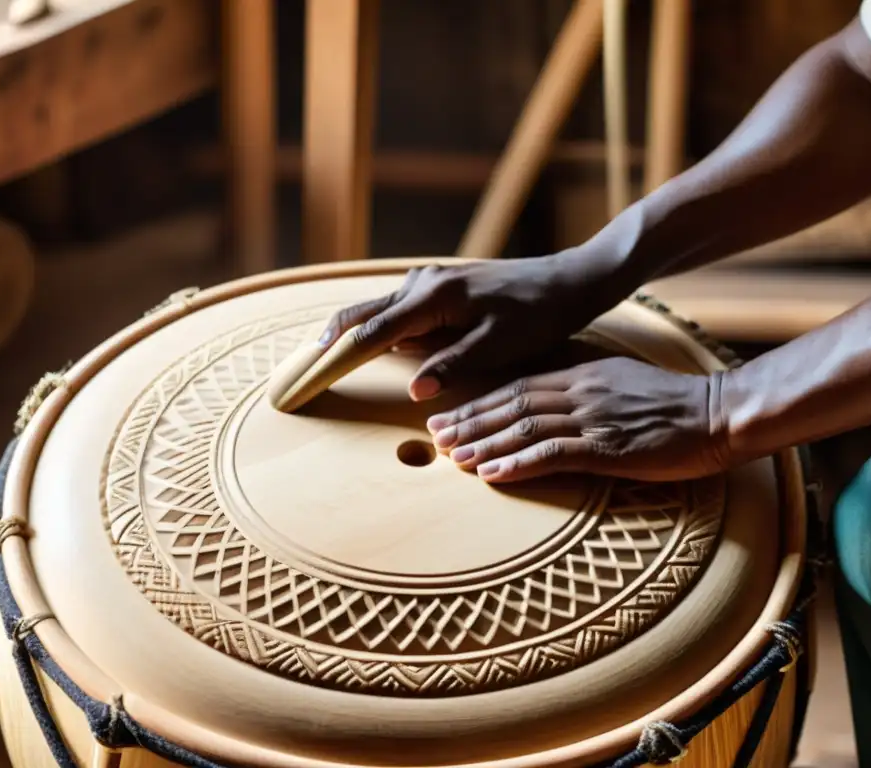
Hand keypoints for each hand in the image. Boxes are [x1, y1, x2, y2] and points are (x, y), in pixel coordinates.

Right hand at [318, 251, 626, 400]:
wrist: (568, 282)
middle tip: (303, 371)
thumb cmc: (539, 315)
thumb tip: (413, 391)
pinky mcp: (441, 286)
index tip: (309, 376)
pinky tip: (378, 345)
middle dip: (332, 341)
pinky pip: (400, 308)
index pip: (371, 332)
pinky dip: (382, 327)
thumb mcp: (499, 346)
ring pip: (380, 310)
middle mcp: (424, 283)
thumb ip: (452, 365)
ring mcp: (430, 281)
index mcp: (433, 297)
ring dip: (356, 335)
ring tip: (327, 363)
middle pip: (362, 314)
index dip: (337, 356)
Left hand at [425, 357, 729, 482]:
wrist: (717, 412)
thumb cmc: (673, 401)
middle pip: (511, 404)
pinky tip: (492, 475)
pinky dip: (518, 464)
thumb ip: (586, 384)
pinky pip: (553, 455)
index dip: (479, 402)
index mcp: (582, 373)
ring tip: (452, 458)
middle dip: (470, 421)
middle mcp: (580, 391)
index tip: (450, 416)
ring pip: (525, 428)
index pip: (517, 385)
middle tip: (434, 437)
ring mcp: (593, 418)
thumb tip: (552, 395)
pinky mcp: (608, 447)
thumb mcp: (622, 379)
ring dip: (485, 444)